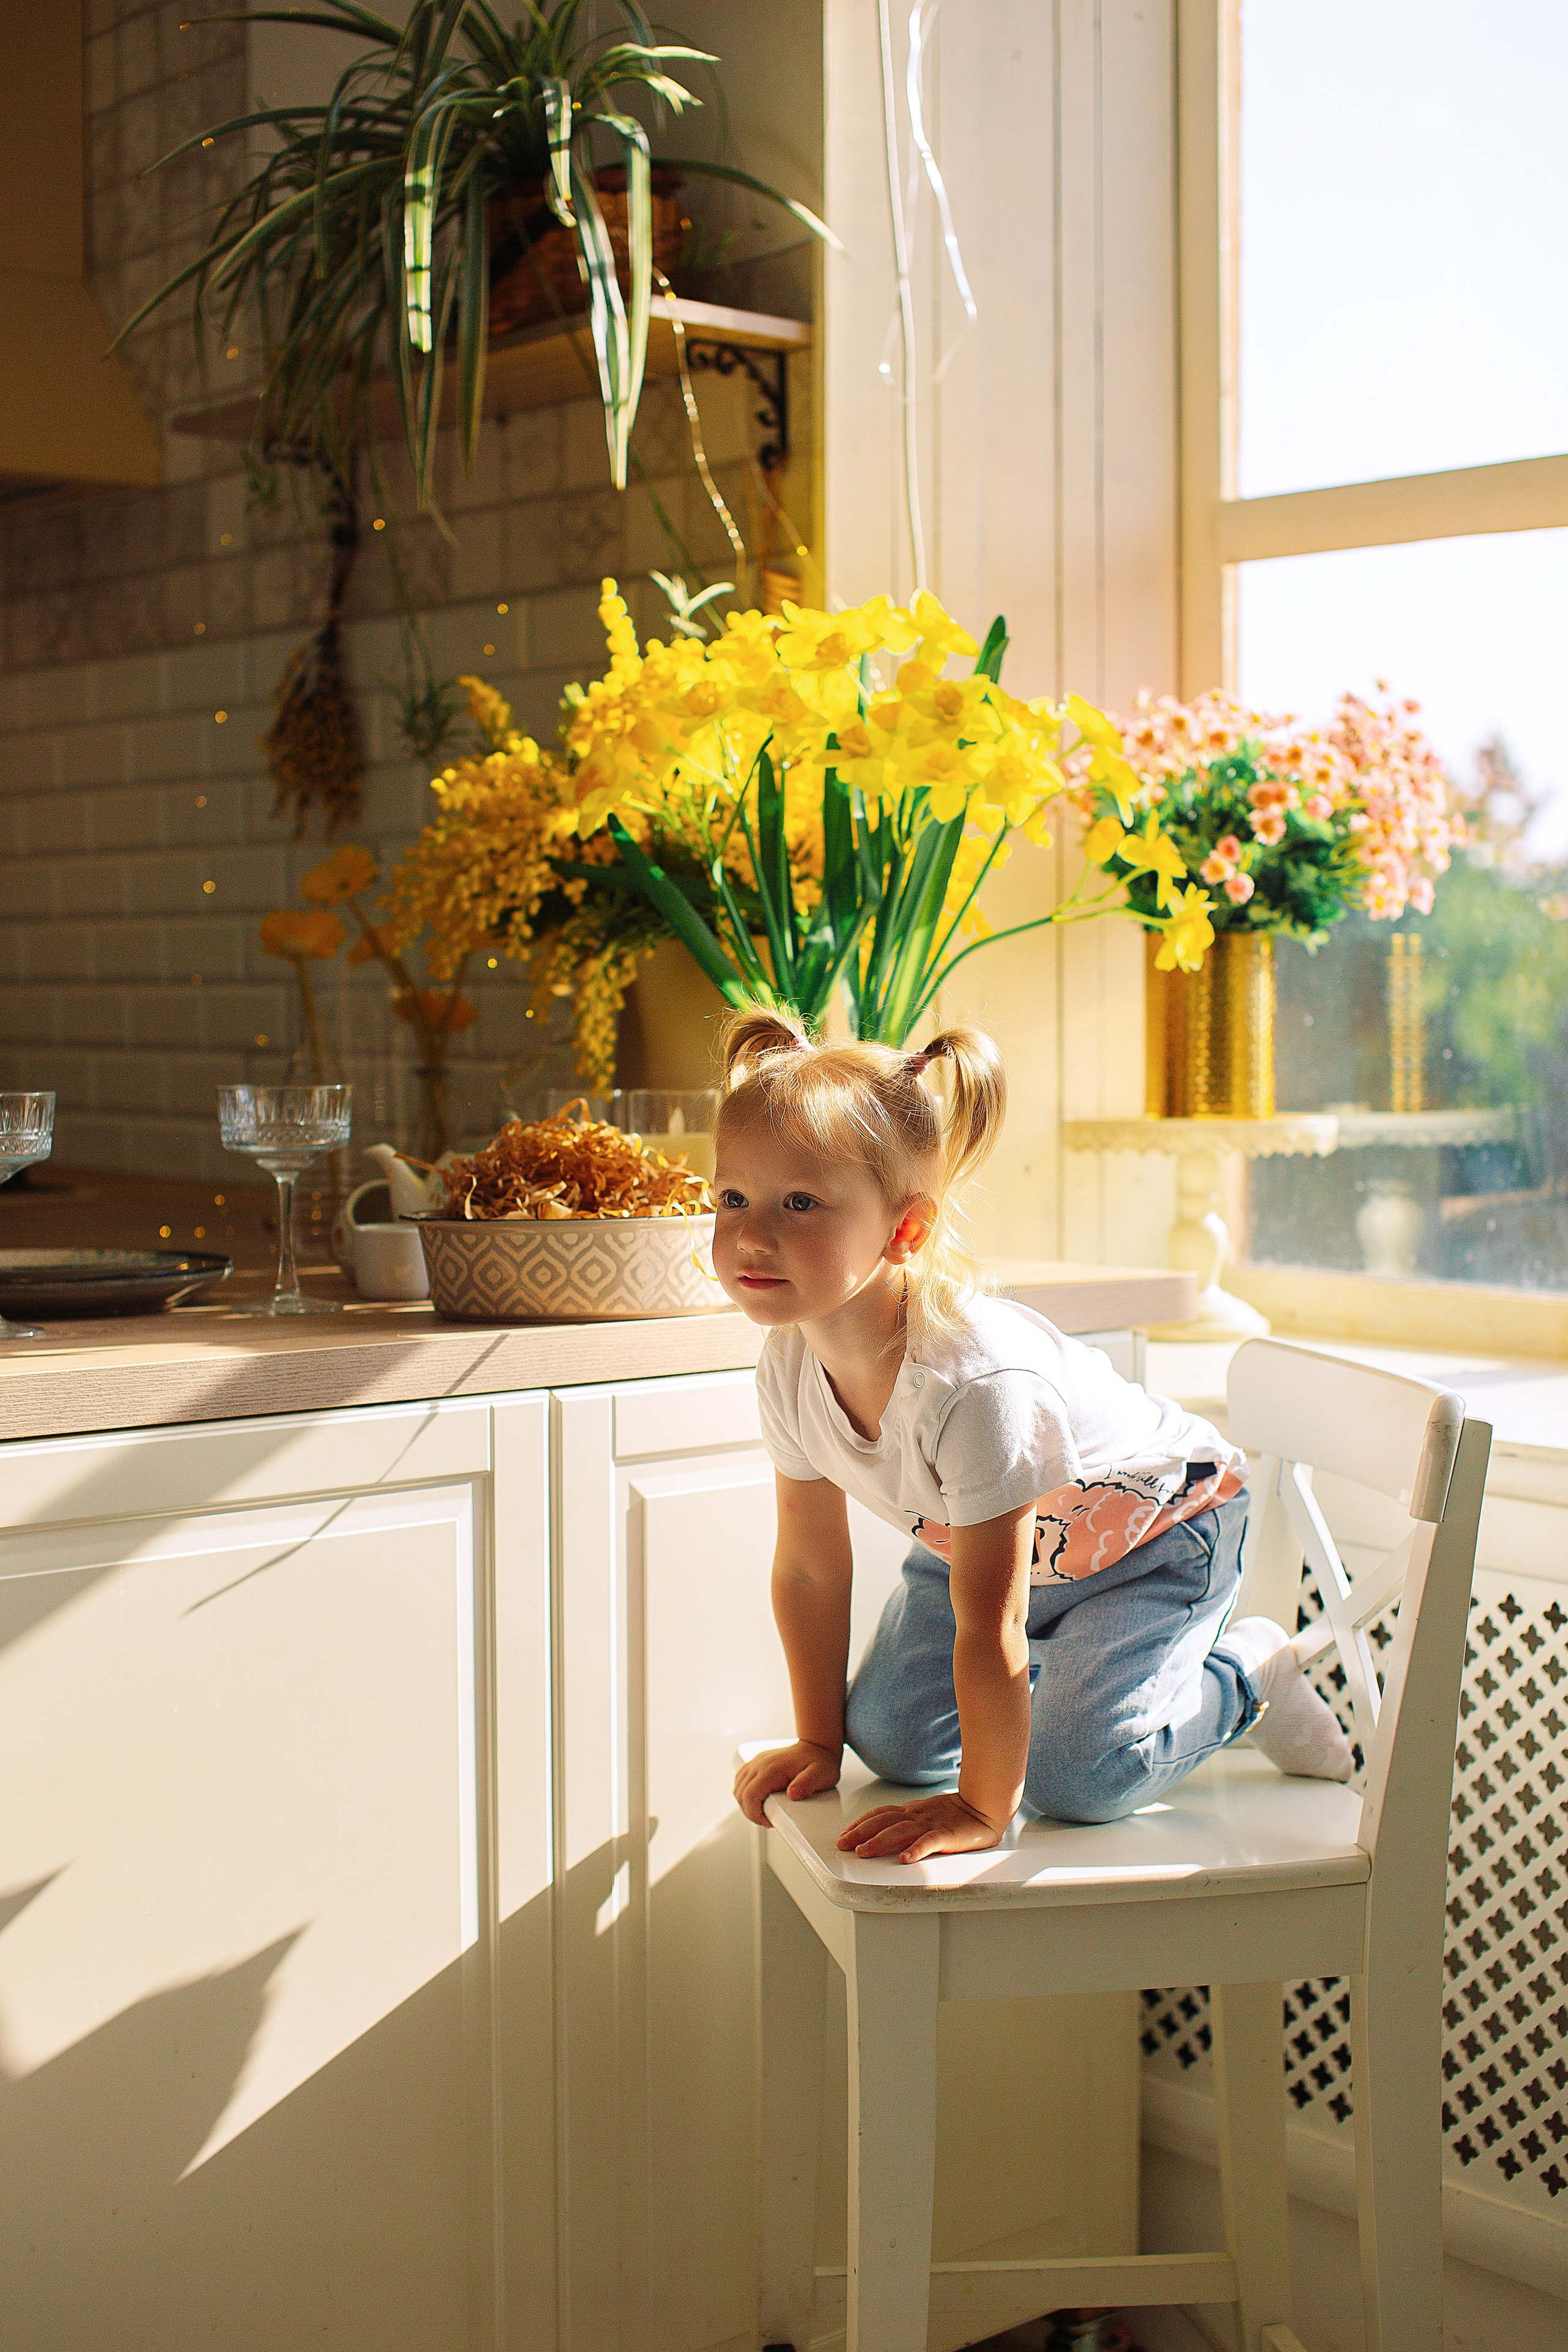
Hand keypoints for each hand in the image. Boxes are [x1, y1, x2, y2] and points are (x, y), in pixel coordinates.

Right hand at [734, 1740, 841, 1825]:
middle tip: (767, 1819)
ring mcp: (757, 1761)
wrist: (817, 1746)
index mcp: (772, 1768)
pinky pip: (741, 1779)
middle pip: (740, 1793)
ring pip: (738, 1786)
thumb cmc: (820, 1761)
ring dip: (746, 1803)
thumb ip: (807, 1784)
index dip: (754, 1814)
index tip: (768, 1821)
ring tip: (763, 1811)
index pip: (749, 1795)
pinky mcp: (758, 1762)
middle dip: (750, 1812)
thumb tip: (793, 1794)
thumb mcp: (821, 1775)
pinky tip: (757, 1799)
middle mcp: (761, 1763)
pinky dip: (744, 1792)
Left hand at [836, 1790, 1005, 1861]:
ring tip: (863, 1852)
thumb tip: (883, 1831)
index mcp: (911, 1811)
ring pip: (900, 1831)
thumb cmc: (956, 1813)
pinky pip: (930, 1842)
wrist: (985, 1806)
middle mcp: (917, 1816)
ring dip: (879, 1841)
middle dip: (860, 1833)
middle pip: (883, 1822)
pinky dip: (917, 1849)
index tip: (844, 1834)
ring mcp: (931, 1824)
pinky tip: (906, 1859)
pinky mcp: (947, 1835)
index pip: (880, 1814)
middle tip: (842, 1845)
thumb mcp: (926, 1814)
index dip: (860, 1823)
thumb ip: (907, 1821)